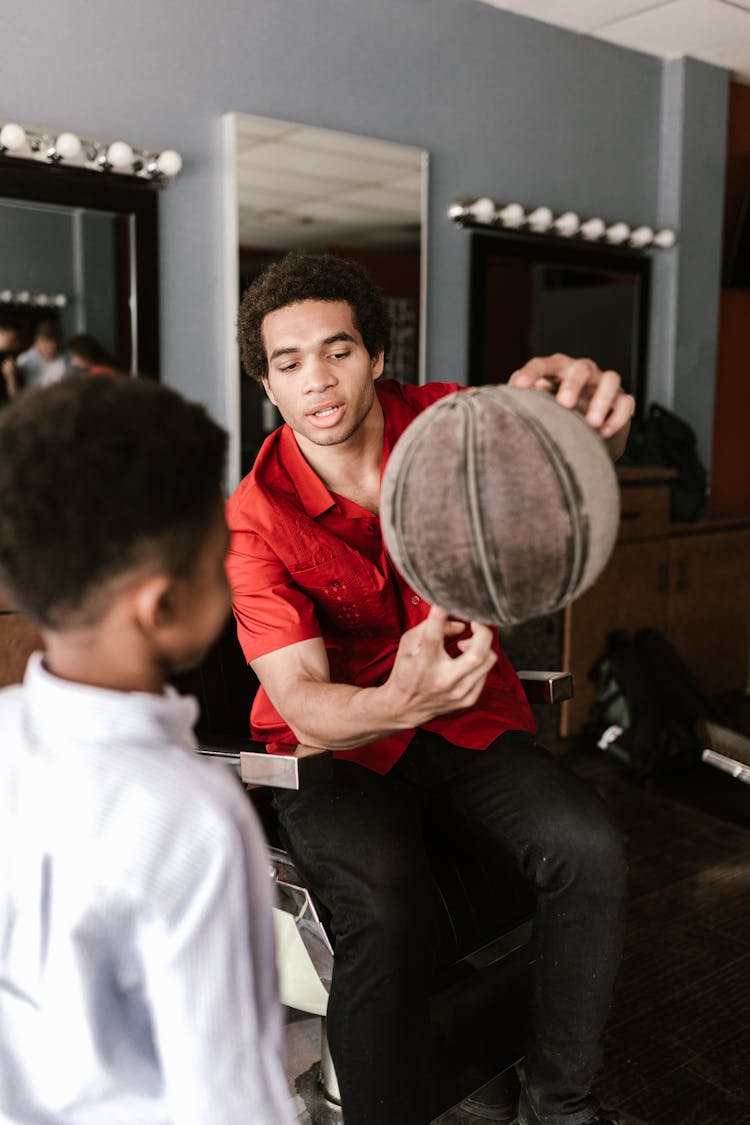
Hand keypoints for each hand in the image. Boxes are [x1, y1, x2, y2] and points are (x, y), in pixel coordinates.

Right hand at [385, 606, 496, 725]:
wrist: (404, 707)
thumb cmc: (406, 671)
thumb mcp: (408, 644)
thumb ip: (429, 626)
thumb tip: (460, 623)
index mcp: (423, 663)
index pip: (433, 635)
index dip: (441, 614)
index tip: (446, 601)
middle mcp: (443, 680)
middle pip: (477, 653)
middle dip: (482, 631)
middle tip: (475, 622)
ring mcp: (458, 692)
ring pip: (488, 660)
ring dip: (481, 645)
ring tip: (466, 644)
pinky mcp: (468, 699)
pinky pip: (486, 673)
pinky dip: (479, 661)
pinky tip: (466, 660)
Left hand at [508, 353, 633, 457]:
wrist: (586, 431)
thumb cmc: (557, 413)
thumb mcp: (541, 406)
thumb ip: (530, 399)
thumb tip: (517, 395)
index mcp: (557, 370)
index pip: (543, 365)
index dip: (531, 373)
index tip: (520, 386)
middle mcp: (583, 372)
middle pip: (581, 368)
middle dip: (573, 384)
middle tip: (564, 403)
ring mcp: (603, 384)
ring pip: (610, 379)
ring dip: (601, 400)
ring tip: (591, 423)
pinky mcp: (622, 400)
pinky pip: (625, 403)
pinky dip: (617, 418)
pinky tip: (603, 433)